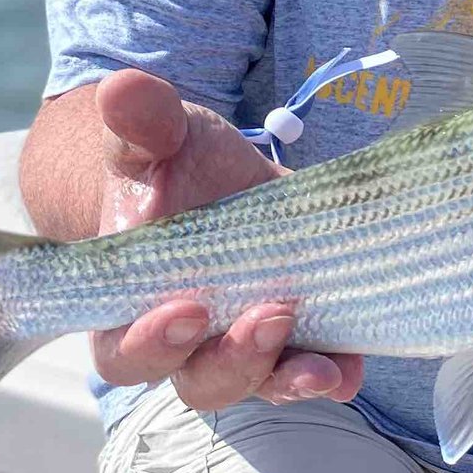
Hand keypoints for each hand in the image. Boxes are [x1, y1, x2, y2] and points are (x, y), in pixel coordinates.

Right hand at [85, 67, 366, 410]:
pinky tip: (349, 370)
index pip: (125, 352)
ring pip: (259, 384)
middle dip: (233, 360)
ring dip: (287, 379)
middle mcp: (191, 341)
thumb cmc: (178, 163)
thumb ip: (139, 124)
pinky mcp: (303, 338)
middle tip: (268, 315)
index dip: (150, 342)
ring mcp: (249, 347)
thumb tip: (122, 87)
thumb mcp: (163, 137)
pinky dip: (334, 375)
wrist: (229, 177)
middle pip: (199, 382)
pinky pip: (317, 372)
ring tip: (318, 366)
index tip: (187, 308)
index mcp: (135, 305)